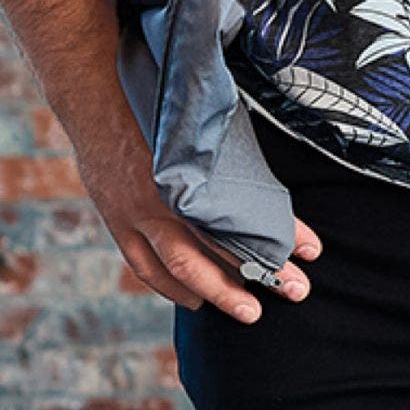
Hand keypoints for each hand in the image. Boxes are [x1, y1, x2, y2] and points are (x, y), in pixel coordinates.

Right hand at [70, 97, 320, 324]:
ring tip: (249, 311)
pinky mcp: (117, 222)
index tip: (313, 251)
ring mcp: (136, 213)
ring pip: (180, 266)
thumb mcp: (203, 131)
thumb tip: (273, 192)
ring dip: (217, 292)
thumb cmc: (159, 112)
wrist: (96, 99)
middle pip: (217, 247)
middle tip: (294, 291)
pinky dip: (170, 288)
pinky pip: (146, 266)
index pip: (246, 211)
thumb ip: (232, 162)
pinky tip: (194, 301)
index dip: (282, 233)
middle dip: (257, 274)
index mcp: (192, 170)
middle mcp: (165, 196)